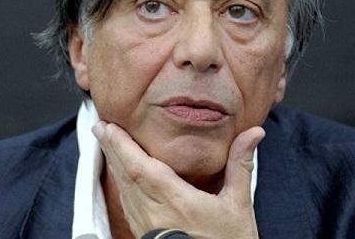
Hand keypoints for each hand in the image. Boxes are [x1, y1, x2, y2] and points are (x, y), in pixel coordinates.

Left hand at [92, 121, 264, 238]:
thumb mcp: (239, 205)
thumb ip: (240, 165)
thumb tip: (254, 134)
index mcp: (178, 202)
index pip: (142, 168)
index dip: (123, 146)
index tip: (111, 127)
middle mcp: (157, 214)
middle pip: (126, 175)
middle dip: (112, 148)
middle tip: (101, 126)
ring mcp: (148, 226)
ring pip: (124, 189)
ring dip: (113, 164)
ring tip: (106, 141)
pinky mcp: (146, 235)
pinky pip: (128, 204)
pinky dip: (121, 184)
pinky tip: (120, 174)